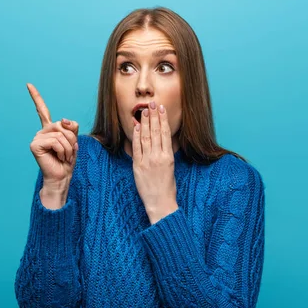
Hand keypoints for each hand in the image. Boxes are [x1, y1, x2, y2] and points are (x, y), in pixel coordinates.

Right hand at [27, 83, 78, 205]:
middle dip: (71, 139)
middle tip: (68, 152)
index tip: (28, 84)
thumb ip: (71, 127)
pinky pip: (55, 141)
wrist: (62, 176)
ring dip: (68, 147)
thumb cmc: (67, 160)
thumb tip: (62, 120)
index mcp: (49, 129)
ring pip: (60, 134)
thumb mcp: (74, 140)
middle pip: (61, 125)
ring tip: (63, 156)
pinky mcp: (35, 145)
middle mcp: (41, 131)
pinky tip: (58, 157)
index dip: (35, 97)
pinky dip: (62, 150)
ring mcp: (37, 137)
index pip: (42, 110)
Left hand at [132, 101, 177, 223]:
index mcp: (168, 157)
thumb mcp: (170, 168)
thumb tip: (160, 141)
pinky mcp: (138, 166)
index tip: (161, 109)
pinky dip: (136, 136)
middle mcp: (158, 157)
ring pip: (146, 137)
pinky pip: (136, 148)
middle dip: (153, 116)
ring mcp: (147, 161)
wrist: (160, 203)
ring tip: (144, 111)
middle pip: (156, 132)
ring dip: (145, 123)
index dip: (163, 120)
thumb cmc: (167, 187)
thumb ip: (165, 154)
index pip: (165, 134)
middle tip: (152, 104)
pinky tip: (137, 127)